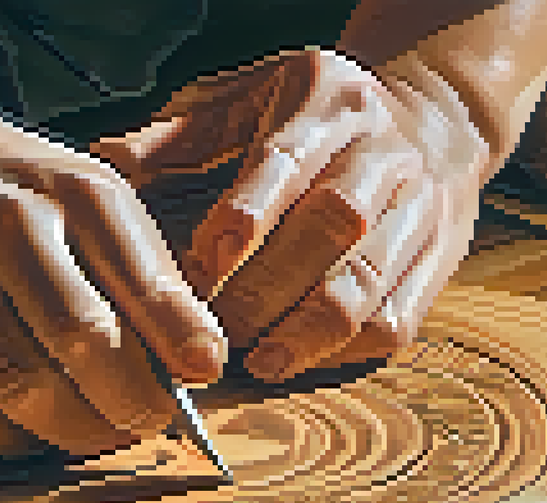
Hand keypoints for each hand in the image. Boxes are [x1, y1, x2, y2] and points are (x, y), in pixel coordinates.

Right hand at [0, 86, 228, 457]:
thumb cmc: (9, 187)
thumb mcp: (87, 196)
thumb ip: (148, 275)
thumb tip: (202, 366)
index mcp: (63, 191)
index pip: (135, 279)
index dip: (176, 341)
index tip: (201, 377)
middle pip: (74, 344)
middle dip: (121, 406)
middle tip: (136, 422)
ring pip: (8, 396)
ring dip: (57, 434)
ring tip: (76, 425)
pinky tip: (2, 413)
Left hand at [92, 48, 490, 381]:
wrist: (432, 116)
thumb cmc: (313, 116)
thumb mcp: (250, 97)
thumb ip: (181, 134)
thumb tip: (105, 158)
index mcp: (327, 100)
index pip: (284, 161)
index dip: (243, 218)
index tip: (199, 267)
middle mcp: (383, 149)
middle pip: (332, 225)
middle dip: (266, 287)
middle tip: (215, 331)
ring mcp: (421, 205)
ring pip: (370, 278)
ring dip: (309, 330)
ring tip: (260, 360)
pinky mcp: (441, 256)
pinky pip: (401, 314)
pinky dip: (349, 348)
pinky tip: (303, 359)